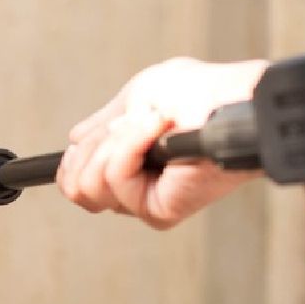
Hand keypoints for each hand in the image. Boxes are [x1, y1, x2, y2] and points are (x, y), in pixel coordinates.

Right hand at [57, 57, 268, 228]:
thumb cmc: (200, 92)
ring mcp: (145, 202)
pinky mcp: (159, 210)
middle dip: (95, 145)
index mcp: (128, 164)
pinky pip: (115, 178)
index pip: (72, 179)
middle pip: (73, 186)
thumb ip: (99, 125)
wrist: (232, 98)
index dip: (76, 154)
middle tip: (133, 125)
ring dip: (115, 143)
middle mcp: (135, 187)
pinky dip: (130, 146)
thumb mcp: (134, 97)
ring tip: (151, 126)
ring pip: (89, 184)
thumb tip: (74, 143)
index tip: (100, 132)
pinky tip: (158, 131)